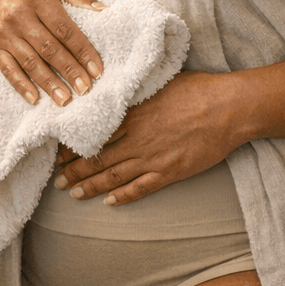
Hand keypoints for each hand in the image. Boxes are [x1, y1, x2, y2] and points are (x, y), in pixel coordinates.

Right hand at [0, 0, 103, 105]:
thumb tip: (103, 10)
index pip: (64, 28)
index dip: (81, 50)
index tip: (97, 70)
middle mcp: (19, 14)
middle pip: (48, 47)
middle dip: (68, 70)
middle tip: (85, 89)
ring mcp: (4, 31)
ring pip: (29, 61)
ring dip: (48, 83)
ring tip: (65, 99)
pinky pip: (6, 68)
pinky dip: (21, 84)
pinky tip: (35, 99)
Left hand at [53, 71, 239, 204]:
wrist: (228, 108)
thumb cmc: (197, 89)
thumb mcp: (158, 83)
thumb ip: (136, 93)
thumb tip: (118, 91)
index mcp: (133, 114)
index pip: (95, 133)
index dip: (74, 145)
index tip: (58, 151)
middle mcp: (138, 138)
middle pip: (98, 158)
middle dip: (74, 169)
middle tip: (56, 178)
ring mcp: (154, 157)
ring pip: (115, 176)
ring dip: (92, 186)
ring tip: (73, 193)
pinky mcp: (171, 171)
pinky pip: (142, 187)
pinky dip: (124, 196)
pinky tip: (110, 202)